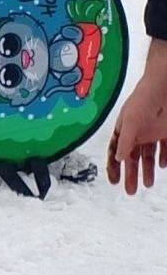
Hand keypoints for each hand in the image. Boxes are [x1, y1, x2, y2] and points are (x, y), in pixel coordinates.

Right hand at [107, 40, 166, 193]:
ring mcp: (152, 132)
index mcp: (124, 129)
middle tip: (130, 191)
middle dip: (130, 175)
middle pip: (132, 158)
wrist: (165, 83)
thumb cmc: (145, 97)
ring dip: (147, 171)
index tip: (114, 181)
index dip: (113, 167)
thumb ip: (125, 140)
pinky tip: (162, 166)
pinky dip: (163, 158)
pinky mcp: (166, 131)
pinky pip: (164, 149)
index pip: (116, 152)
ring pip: (148, 156)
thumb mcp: (131, 120)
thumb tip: (120, 158)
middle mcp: (137, 133)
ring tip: (147, 184)